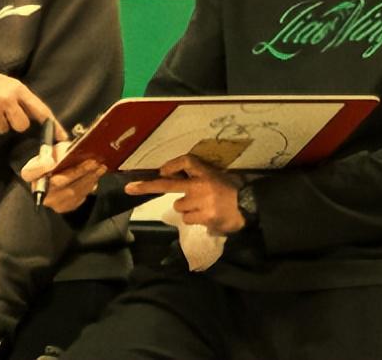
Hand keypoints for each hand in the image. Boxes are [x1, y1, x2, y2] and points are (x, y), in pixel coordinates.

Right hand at [0, 65, 62, 137]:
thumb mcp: (3, 83)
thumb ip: (19, 98)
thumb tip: (36, 117)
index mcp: (17, 88)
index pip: (40, 109)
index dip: (52, 125)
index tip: (62, 137)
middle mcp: (8, 97)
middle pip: (22, 125)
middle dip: (13, 124)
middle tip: (1, 114)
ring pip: (4, 130)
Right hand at [21, 141, 105, 212]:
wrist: (55, 176)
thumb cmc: (52, 161)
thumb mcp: (51, 150)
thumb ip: (52, 148)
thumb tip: (56, 149)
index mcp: (30, 173)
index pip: (30, 172)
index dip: (40, 167)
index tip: (51, 162)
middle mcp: (39, 190)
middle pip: (58, 182)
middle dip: (78, 171)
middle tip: (93, 162)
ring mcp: (51, 201)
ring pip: (72, 191)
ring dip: (89, 178)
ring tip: (100, 168)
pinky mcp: (63, 207)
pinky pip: (79, 198)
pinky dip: (89, 186)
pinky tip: (95, 177)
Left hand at [124, 155, 244, 234]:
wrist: (252, 207)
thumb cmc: (237, 190)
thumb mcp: (220, 175)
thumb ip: (201, 178)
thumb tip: (177, 178)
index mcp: (206, 173)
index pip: (185, 162)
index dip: (171, 166)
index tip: (160, 171)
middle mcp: (200, 186)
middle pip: (168, 186)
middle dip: (147, 187)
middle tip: (130, 188)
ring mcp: (200, 204)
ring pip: (180, 208)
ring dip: (189, 210)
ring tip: (207, 209)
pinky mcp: (203, 219)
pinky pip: (190, 220)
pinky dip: (198, 220)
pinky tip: (211, 218)